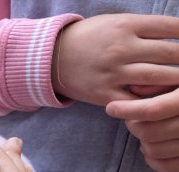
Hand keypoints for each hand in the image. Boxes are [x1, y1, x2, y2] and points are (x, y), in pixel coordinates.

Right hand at [52, 14, 178, 105]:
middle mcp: (121, 48)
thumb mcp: (116, 22)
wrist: (51, 59)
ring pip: (159, 77)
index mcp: (126, 26)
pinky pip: (137, 101)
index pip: (172, 27)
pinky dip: (154, 102)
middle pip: (172, 53)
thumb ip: (145, 28)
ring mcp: (113, 73)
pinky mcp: (105, 94)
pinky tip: (164, 101)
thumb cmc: (89, 38)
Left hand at [106, 86, 178, 171]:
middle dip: (133, 125)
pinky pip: (165, 167)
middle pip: (148, 131)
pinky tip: (149, 147)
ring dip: (141, 141)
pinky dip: (151, 159)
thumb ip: (161, 82)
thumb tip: (133, 89)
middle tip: (131, 118)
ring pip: (153, 149)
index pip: (154, 109)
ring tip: (142, 130)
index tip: (110, 108)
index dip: (129, 110)